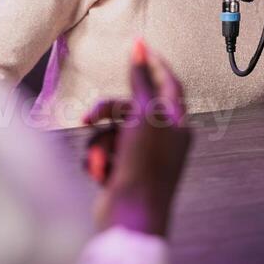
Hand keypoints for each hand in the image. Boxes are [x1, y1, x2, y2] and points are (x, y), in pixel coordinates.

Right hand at [82, 39, 190, 237]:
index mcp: (176, 123)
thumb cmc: (145, 168)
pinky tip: (99, 175)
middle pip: (130, 107)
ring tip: (98, 161)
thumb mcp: (143, 117)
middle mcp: (162, 138)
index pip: (168, 83)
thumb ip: (140, 81)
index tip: (138, 45)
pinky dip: (97, 160)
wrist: (130, 219)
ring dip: (100, 144)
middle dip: (106, 113)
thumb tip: (140, 49)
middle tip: (87, 118)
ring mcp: (142, 156)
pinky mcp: (123, 172)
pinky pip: (103, 152)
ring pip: (112, 130)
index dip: (153, 63)